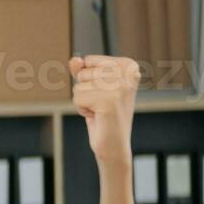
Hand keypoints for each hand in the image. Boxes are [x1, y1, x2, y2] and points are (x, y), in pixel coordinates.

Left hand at [70, 55, 139, 170]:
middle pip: (83, 73)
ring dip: (83, 101)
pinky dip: (82, 110)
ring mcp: (120, 87)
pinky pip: (77, 98)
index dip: (89, 79)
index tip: (103, 92)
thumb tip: (74, 59)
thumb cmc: (103, 113)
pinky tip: (98, 116)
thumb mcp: (93, 87)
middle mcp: (128, 73)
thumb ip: (83, 70)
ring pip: (78, 86)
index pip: (89, 60)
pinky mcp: (109, 101)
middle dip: (85, 91)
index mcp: (128, 65)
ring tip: (100, 110)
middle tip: (101, 104)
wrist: (114, 143)